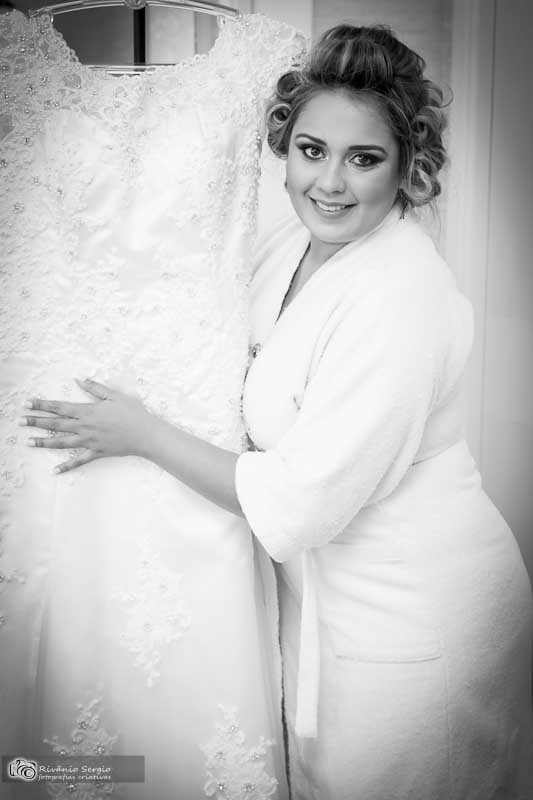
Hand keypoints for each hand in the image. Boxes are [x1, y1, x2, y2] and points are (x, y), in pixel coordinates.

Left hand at [19, 378, 152, 472]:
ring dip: (44, 442)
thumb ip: (95, 388)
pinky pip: (79, 461)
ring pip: (62, 442)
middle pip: (56, 424)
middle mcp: (85, 427)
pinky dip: (67, 466)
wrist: (146, 434)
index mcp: (88, 411)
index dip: (42, 405)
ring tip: (28, 442)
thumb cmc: (132, 413)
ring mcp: (89, 442)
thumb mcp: (114, 396)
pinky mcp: (96, 453)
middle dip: (36, 422)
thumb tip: (79, 380)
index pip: (59, 407)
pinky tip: (54, 471)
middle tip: (19, 421)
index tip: (27, 403)